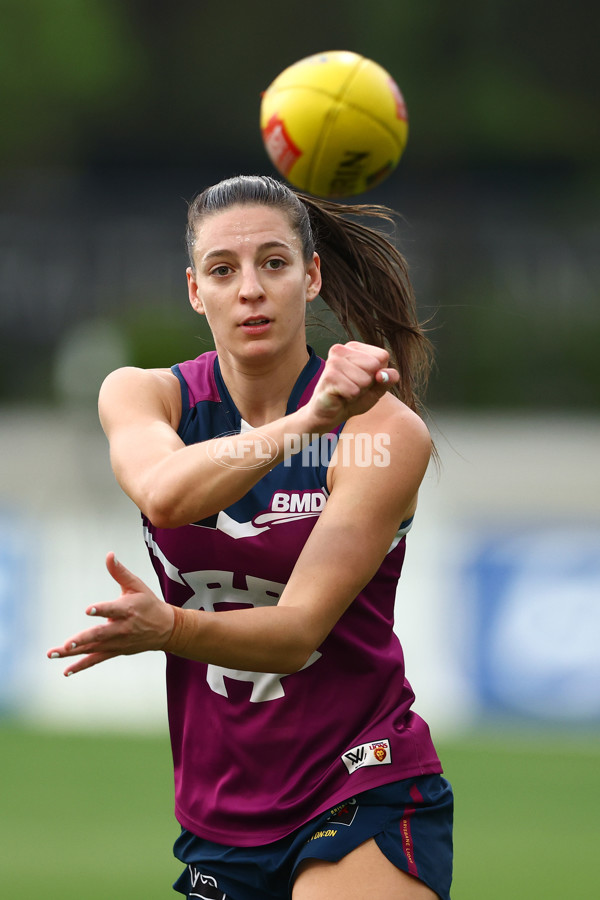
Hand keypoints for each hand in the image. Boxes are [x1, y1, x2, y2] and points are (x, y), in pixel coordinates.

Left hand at [47, 552, 173, 675]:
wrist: (166, 629)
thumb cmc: (148, 603)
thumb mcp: (137, 586)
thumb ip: (120, 573)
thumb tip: (109, 555)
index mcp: (128, 609)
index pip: (113, 609)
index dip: (101, 609)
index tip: (88, 609)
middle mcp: (123, 628)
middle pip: (101, 634)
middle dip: (83, 639)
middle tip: (68, 643)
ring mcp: (118, 642)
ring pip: (94, 648)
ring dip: (74, 652)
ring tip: (55, 652)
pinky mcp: (115, 651)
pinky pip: (96, 660)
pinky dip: (81, 665)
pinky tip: (66, 670)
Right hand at [308, 341, 398, 426]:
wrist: (330, 413)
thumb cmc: (354, 396)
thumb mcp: (378, 387)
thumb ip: (390, 378)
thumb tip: (383, 374)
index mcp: (354, 347)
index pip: (382, 356)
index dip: (379, 373)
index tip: (364, 379)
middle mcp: (341, 350)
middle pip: (374, 365)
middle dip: (368, 382)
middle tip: (353, 386)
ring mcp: (333, 362)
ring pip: (364, 379)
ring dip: (358, 391)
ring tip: (346, 391)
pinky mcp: (328, 377)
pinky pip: (353, 391)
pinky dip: (350, 398)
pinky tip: (340, 396)